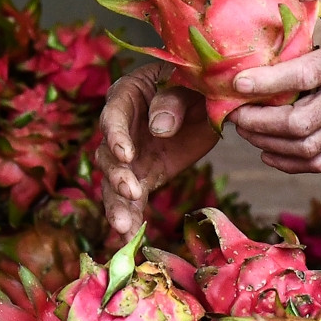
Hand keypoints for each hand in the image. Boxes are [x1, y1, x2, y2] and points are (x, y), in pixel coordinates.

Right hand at [93, 62, 217, 236]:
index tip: (127, 155)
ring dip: (118, 204)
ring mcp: (130, 155)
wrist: (211, 100)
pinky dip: (131, 217)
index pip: (114, 116)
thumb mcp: (190, 82)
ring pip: (114, 182)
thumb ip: (173, 99)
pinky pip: (132, 200)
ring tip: (124, 228)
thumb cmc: (197, 81)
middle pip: (109, 153)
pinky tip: (129, 239)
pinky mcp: (144, 176)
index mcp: (128, 94)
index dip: (117, 136)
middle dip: (117, 175)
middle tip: (131, 192)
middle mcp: (121, 128)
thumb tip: (159, 127)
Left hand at [230, 0, 320, 173]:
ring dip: (268, 143)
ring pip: (307, 147)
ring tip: (243, 128)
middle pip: (301, 124)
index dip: (268, 82)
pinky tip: (268, 150)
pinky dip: (290, 161)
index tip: (237, 81)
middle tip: (231, 110)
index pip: (305, 76)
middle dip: (258, 122)